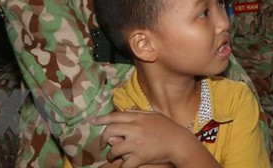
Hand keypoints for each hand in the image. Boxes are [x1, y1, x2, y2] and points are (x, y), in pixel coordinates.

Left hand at [95, 110, 219, 167]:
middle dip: (103, 139)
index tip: (93, 121)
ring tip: (113, 156)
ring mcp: (137, 143)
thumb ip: (139, 112)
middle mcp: (136, 129)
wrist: (180, 143)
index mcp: (139, 118)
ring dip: (111, 154)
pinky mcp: (140, 156)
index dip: (102, 119)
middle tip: (102, 144)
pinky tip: (124, 165)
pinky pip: (124, 163)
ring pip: (114, 149)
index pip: (115, 116)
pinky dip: (122, 166)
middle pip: (110, 131)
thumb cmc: (169, 128)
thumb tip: (126, 109)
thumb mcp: (155, 115)